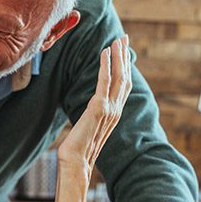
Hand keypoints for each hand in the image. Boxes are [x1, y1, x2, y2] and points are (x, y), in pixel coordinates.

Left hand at [55, 35, 130, 201]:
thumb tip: (91, 109)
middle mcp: (116, 110)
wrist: (75, 163)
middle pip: (125, 77)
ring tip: (117, 40)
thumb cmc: (77, 149)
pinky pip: (105, 82)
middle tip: (124, 38)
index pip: (123, 85)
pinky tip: (104, 52)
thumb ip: (93, 116)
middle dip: (124, 56)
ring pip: (119, 77)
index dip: (124, 67)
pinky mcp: (99, 109)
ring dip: (118, 56)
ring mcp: (110, 110)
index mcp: (114, 114)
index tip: (122, 50)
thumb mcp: (87, 127)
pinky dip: (106, 65)